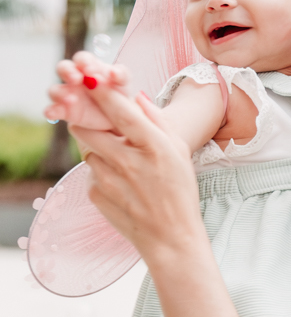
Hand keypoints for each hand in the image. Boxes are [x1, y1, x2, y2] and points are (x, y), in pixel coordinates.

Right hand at [46, 52, 129, 130]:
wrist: (118, 116)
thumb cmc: (118, 92)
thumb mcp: (123, 82)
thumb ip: (120, 75)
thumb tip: (113, 71)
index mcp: (88, 66)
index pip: (82, 58)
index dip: (84, 62)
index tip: (90, 70)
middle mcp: (74, 78)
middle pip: (63, 68)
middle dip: (67, 72)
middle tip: (76, 79)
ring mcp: (67, 94)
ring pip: (55, 89)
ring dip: (60, 93)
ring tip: (72, 99)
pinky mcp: (64, 111)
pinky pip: (52, 110)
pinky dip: (51, 111)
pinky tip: (52, 114)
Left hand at [70, 84, 205, 264]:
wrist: (171, 238)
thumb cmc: (180, 193)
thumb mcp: (179, 152)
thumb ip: (158, 121)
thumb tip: (137, 97)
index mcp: (154, 147)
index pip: (121, 112)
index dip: (102, 92)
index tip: (90, 78)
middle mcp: (129, 162)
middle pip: (89, 128)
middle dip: (85, 119)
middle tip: (93, 119)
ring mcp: (110, 181)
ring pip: (89, 151)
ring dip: (98, 150)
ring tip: (121, 163)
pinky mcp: (97, 196)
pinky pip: (91, 174)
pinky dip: (101, 174)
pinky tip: (121, 185)